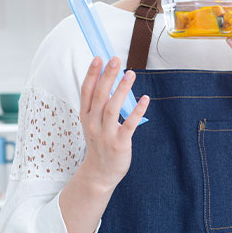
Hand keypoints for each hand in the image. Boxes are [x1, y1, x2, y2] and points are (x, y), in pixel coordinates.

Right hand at [78, 55, 149, 192]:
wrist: (99, 174)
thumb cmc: (99, 144)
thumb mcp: (93, 124)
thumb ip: (100, 105)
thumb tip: (112, 81)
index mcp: (86, 116)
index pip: (86, 91)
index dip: (92, 74)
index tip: (98, 58)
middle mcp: (93, 124)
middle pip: (99, 95)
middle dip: (107, 76)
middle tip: (115, 59)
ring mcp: (105, 134)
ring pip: (112, 107)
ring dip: (121, 89)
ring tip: (130, 74)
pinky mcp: (119, 144)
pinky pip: (129, 125)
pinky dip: (137, 111)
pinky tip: (145, 99)